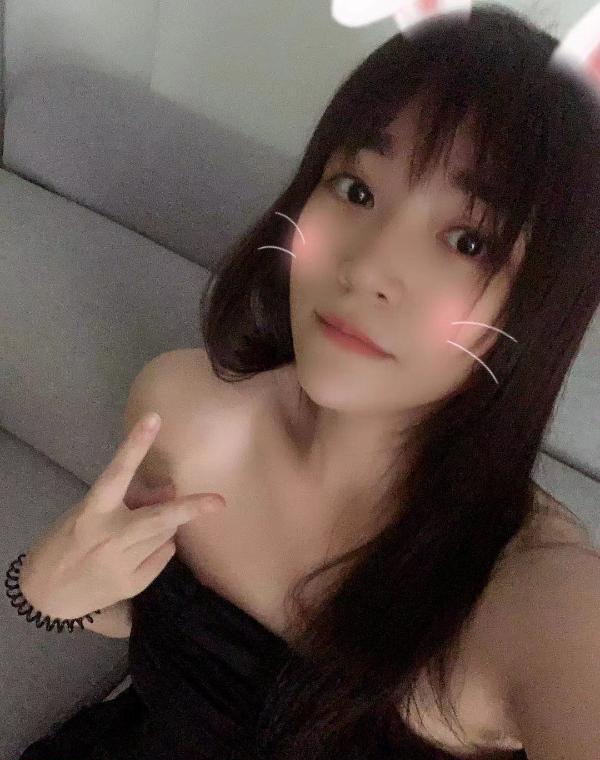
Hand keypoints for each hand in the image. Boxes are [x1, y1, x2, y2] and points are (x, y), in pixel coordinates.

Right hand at [19, 412, 225, 619]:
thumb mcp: (89, 512)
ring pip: (165, 535)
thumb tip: (171, 490)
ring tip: (143, 528)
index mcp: (92, 511)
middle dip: (189, 509)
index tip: (154, 419)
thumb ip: (129, 499)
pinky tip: (141, 550)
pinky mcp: (132, 585)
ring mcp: (121, 564)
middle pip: (157, 519)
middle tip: (218, 502)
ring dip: (166, 526)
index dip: (136, 444)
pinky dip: (162, 547)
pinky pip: (163, 556)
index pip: (118, 472)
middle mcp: (109, 537)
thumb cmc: (67, 542)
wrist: (46, 596)